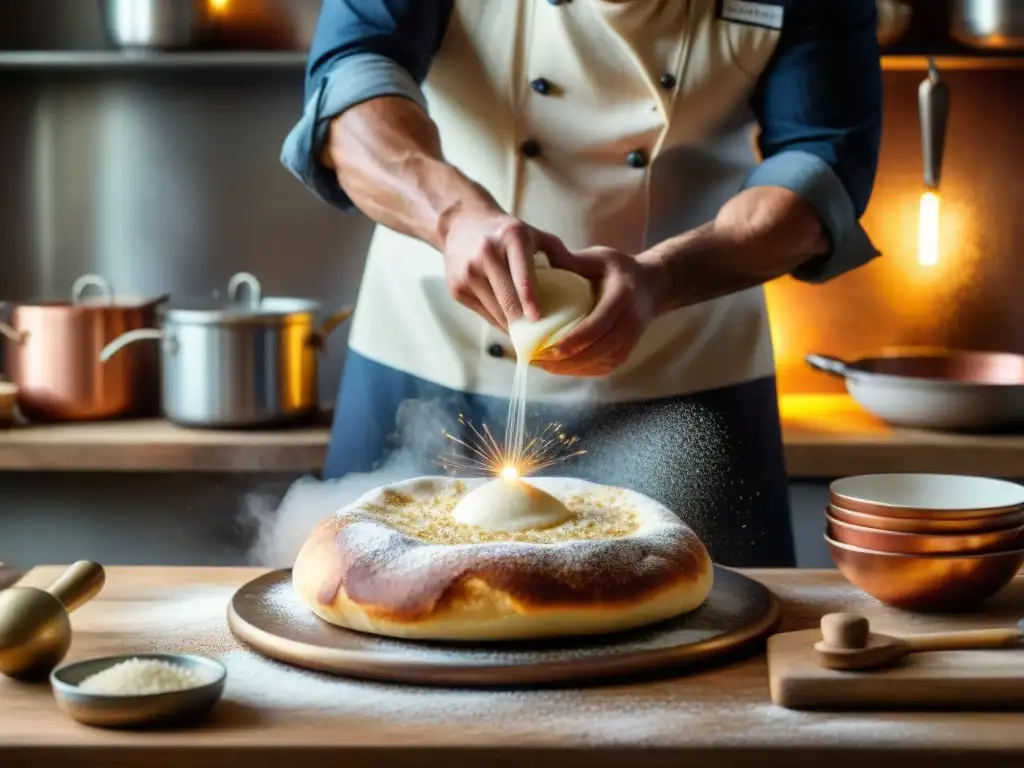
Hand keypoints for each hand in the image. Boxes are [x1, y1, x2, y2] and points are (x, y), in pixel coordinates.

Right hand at [442, 207, 571, 329]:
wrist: (461, 224)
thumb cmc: (505, 233)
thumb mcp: (533, 233)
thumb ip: (558, 252)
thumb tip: (580, 278)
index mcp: (511, 238)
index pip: (522, 273)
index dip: (530, 298)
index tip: (538, 318)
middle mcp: (487, 253)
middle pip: (507, 299)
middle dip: (524, 322)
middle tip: (541, 339)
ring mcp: (468, 272)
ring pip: (495, 311)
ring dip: (512, 326)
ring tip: (529, 336)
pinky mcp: (456, 287)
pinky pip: (483, 313)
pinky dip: (498, 321)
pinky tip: (510, 324)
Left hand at [536, 247, 658, 376]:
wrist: (651, 287)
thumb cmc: (618, 270)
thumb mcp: (599, 257)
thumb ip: (572, 261)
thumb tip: (539, 260)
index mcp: (622, 299)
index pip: (596, 327)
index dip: (570, 342)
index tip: (544, 348)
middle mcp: (630, 324)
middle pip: (595, 352)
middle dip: (563, 360)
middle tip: (533, 359)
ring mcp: (629, 343)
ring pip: (596, 364)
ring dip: (567, 368)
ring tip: (539, 363)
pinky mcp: (625, 354)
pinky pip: (599, 369)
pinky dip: (576, 370)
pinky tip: (555, 366)